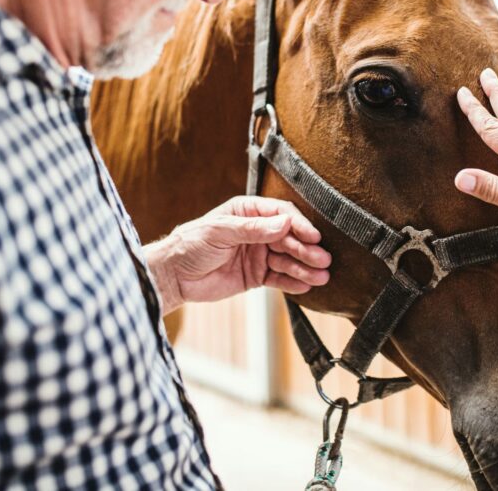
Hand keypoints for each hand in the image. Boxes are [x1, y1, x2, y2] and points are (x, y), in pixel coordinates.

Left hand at [146, 196, 331, 313]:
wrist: (174, 276)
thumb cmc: (192, 243)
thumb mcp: (220, 231)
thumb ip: (253, 229)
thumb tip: (284, 222)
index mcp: (248, 212)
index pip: (280, 214)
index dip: (298, 225)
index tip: (313, 236)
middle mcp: (257, 231)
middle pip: (289, 238)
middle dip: (306, 249)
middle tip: (323, 259)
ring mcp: (258, 254)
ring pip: (288, 260)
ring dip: (305, 267)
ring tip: (322, 276)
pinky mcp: (256, 275)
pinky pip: (279, 278)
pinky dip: (293, 282)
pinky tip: (307, 285)